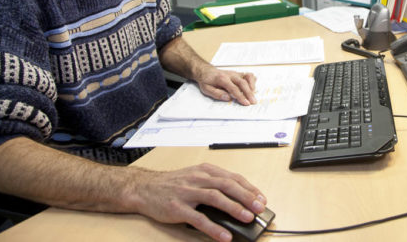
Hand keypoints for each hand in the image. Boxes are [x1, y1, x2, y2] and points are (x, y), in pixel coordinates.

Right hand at [130, 163, 266, 241]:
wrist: (144, 188)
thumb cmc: (173, 183)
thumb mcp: (195, 176)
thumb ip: (214, 184)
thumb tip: (238, 199)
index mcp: (205, 171)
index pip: (233, 178)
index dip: (249, 188)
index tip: (262, 198)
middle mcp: (198, 179)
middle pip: (227, 185)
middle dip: (246, 196)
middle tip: (260, 207)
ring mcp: (187, 193)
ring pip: (215, 198)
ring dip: (234, 208)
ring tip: (247, 218)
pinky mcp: (177, 208)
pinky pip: (198, 219)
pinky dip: (213, 227)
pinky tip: (224, 235)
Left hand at [196, 66, 256, 105]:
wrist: (206, 71)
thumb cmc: (207, 81)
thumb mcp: (206, 89)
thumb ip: (217, 93)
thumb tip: (228, 98)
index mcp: (222, 78)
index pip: (234, 88)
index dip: (241, 96)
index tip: (246, 103)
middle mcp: (230, 74)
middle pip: (243, 82)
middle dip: (249, 93)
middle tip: (253, 101)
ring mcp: (235, 73)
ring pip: (248, 76)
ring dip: (252, 85)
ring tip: (253, 94)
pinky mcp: (238, 74)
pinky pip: (248, 75)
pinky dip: (252, 81)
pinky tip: (252, 88)